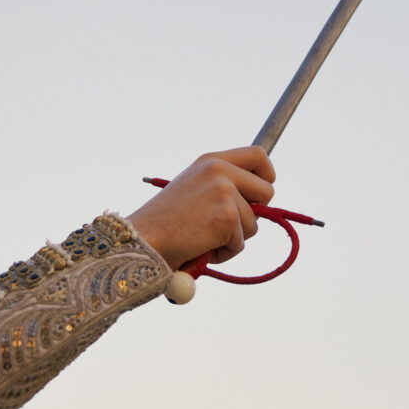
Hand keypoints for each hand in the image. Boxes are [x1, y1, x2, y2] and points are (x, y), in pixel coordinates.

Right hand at [128, 147, 275, 270]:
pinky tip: (200, 247)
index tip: (261, 193)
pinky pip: (240, 243)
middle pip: (267, 190)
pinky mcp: (228, 217)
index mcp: (211, 160)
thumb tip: (257, 200)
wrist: (141, 240)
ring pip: (254, 223)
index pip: (258, 155)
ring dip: (233, 238)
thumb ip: (222, 186)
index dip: (267, 175)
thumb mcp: (194, 189)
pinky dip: (224, 252)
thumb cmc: (164, 223)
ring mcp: (225, 192)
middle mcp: (220, 170)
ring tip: (202, 237)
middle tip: (229, 225)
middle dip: (255, 213)